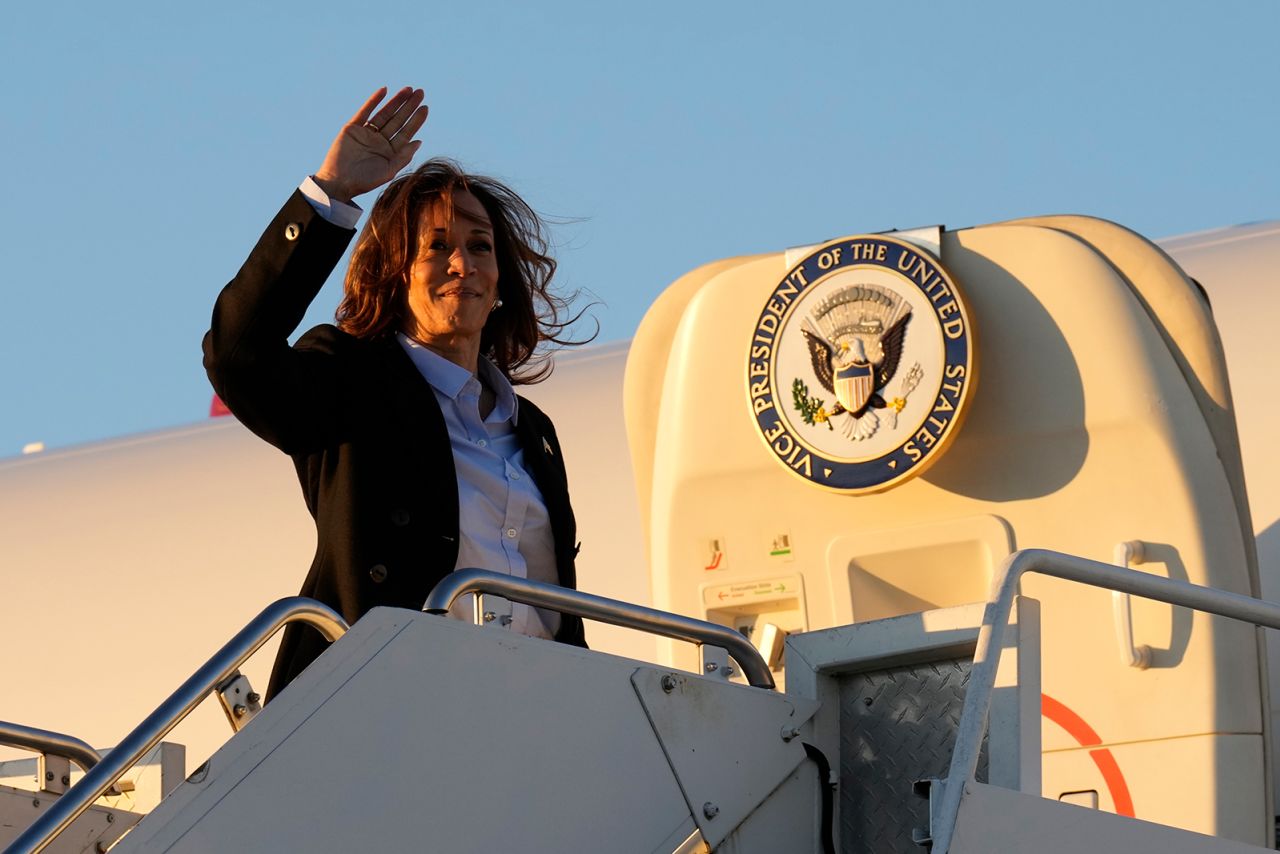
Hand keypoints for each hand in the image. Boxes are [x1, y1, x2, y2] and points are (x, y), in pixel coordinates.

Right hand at [314, 86, 427, 201]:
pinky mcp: (352, 128)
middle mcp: (380, 141)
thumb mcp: (388, 171)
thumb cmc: (364, 181)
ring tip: (408, 90)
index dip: (416, 120)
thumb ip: (403, 157)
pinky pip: (365, 111)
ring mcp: (366, 133)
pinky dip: (374, 101)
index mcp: (390, 152)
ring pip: (384, 113)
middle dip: (409, 106)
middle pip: (398, 120)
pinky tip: (384, 90)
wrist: (338, 182)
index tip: (425, 108)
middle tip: (421, 93)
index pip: (406, 132)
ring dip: (396, 101)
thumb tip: (418, 141)